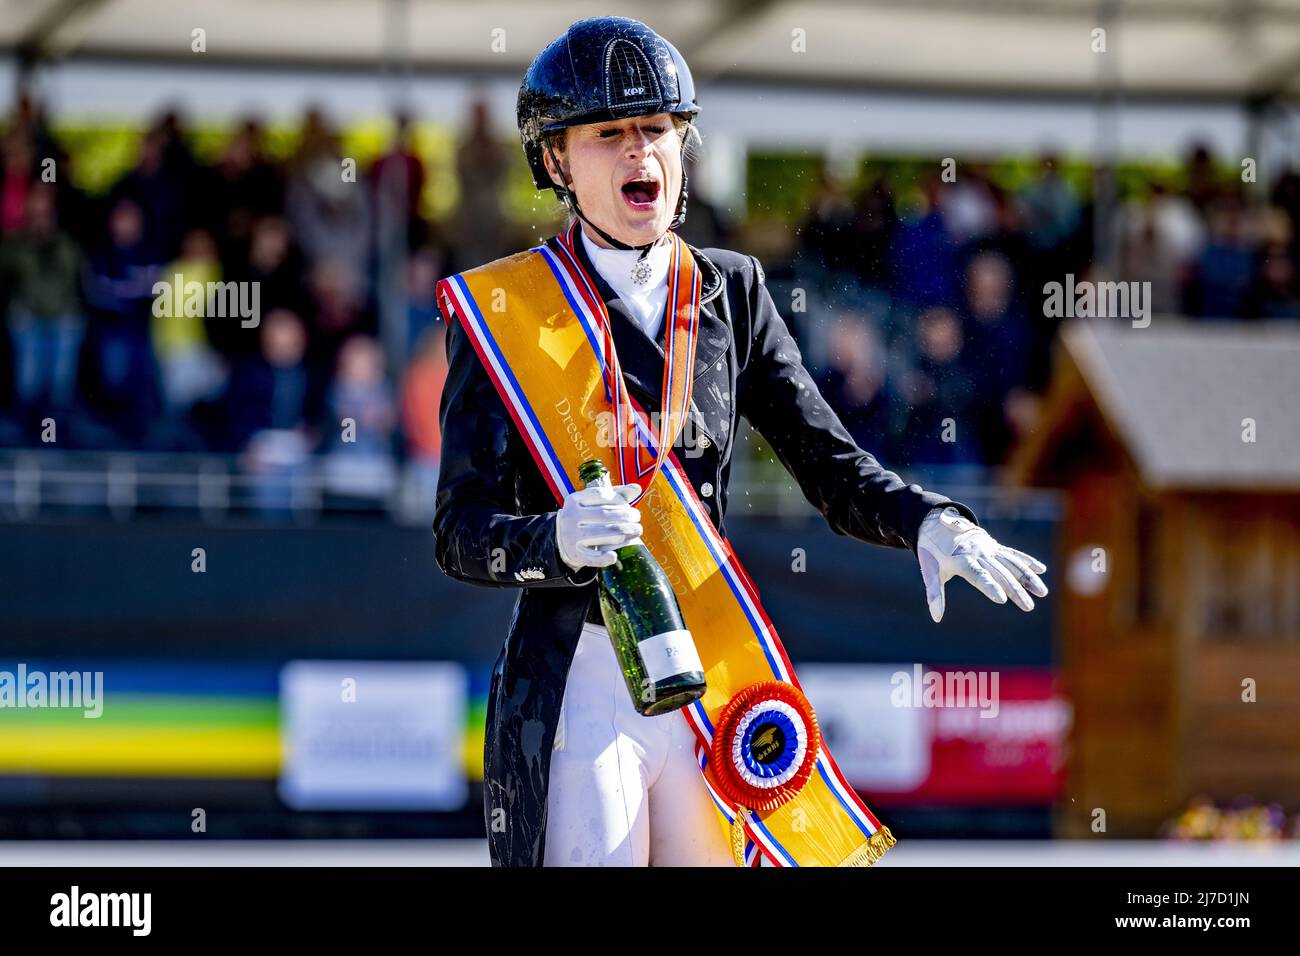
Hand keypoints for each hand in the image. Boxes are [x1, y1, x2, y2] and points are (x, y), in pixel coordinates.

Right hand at [555, 482, 642, 570]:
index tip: (629, 505)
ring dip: (625, 532)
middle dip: (626, 515)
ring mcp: (571, 536)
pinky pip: (592, 557)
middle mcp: (570, 516)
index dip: (619, 499)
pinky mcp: (575, 553)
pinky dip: (604, 558)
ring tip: (637, 529)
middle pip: (604, 514)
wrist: (562, 539)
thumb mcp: (594, 503)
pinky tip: (614, 556)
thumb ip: (616, 495)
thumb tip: (637, 488)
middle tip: (637, 518)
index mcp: (574, 500)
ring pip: (604, 533)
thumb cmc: (586, 518)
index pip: (601, 494)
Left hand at [916, 506, 1047, 622]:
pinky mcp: (994, 546)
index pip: (978, 575)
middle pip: (1000, 573)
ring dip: (1027, 578)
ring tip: (1042, 593)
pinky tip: (1041, 570)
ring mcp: (989, 548)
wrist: (937, 522)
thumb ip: (935, 593)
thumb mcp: (929, 570)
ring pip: (1012, 564)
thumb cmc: (932, 551)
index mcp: (961, 560)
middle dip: (1015, 590)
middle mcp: (978, 553)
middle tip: (1028, 607)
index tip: (1002, 598)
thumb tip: (936, 618)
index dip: (989, 586)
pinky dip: (1026, 561)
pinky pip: (1012, 554)